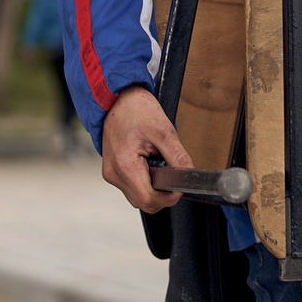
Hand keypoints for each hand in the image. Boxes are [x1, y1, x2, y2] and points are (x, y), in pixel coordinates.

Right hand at [100, 85, 188, 212]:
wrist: (116, 98)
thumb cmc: (135, 109)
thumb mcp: (163, 129)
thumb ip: (177, 156)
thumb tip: (189, 176)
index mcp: (124, 165)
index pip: (149, 199)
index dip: (169, 197)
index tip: (179, 186)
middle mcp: (114, 174)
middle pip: (144, 202)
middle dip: (162, 194)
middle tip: (173, 175)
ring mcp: (112, 174)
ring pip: (138, 197)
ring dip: (154, 189)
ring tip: (159, 165)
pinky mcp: (113, 171)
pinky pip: (132, 187)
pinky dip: (145, 182)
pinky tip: (149, 165)